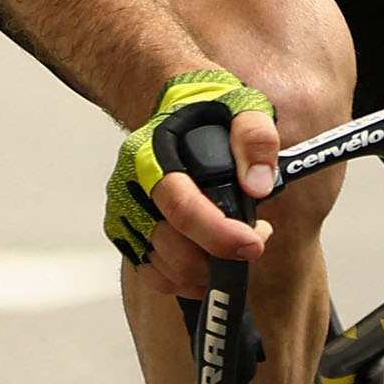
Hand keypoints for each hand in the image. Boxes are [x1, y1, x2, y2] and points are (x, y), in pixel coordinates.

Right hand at [107, 66, 280, 298]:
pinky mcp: (129, 233)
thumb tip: (257, 184)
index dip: (218, 233)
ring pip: (164, 268)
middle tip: (254, 239)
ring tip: (234, 241)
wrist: (173, 103)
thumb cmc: (205, 108)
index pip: (180, 206)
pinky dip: (187, 280)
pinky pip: (155, 275)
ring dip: (207, 269)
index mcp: (151, 154)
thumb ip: (254, 138)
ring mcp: (126, 213)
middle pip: (171, 246)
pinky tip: (210, 257)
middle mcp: (131, 187)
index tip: (252, 243)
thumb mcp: (241, 106)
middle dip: (220, 256)